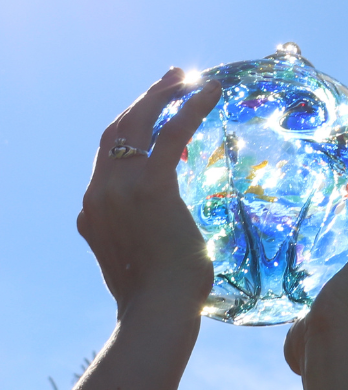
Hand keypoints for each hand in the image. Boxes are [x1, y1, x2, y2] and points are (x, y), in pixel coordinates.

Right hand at [76, 68, 221, 326]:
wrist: (159, 311)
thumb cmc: (161, 296)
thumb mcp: (140, 258)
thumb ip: (139, 233)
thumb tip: (158, 224)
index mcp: (92, 210)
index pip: (108, 153)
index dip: (131, 126)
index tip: (155, 110)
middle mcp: (98, 192)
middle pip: (117, 129)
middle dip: (145, 99)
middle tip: (173, 78)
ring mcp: (119, 187)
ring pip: (138, 123)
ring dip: (164, 95)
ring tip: (190, 78)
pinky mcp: (151, 186)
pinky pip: (171, 132)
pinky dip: (190, 107)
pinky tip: (212, 92)